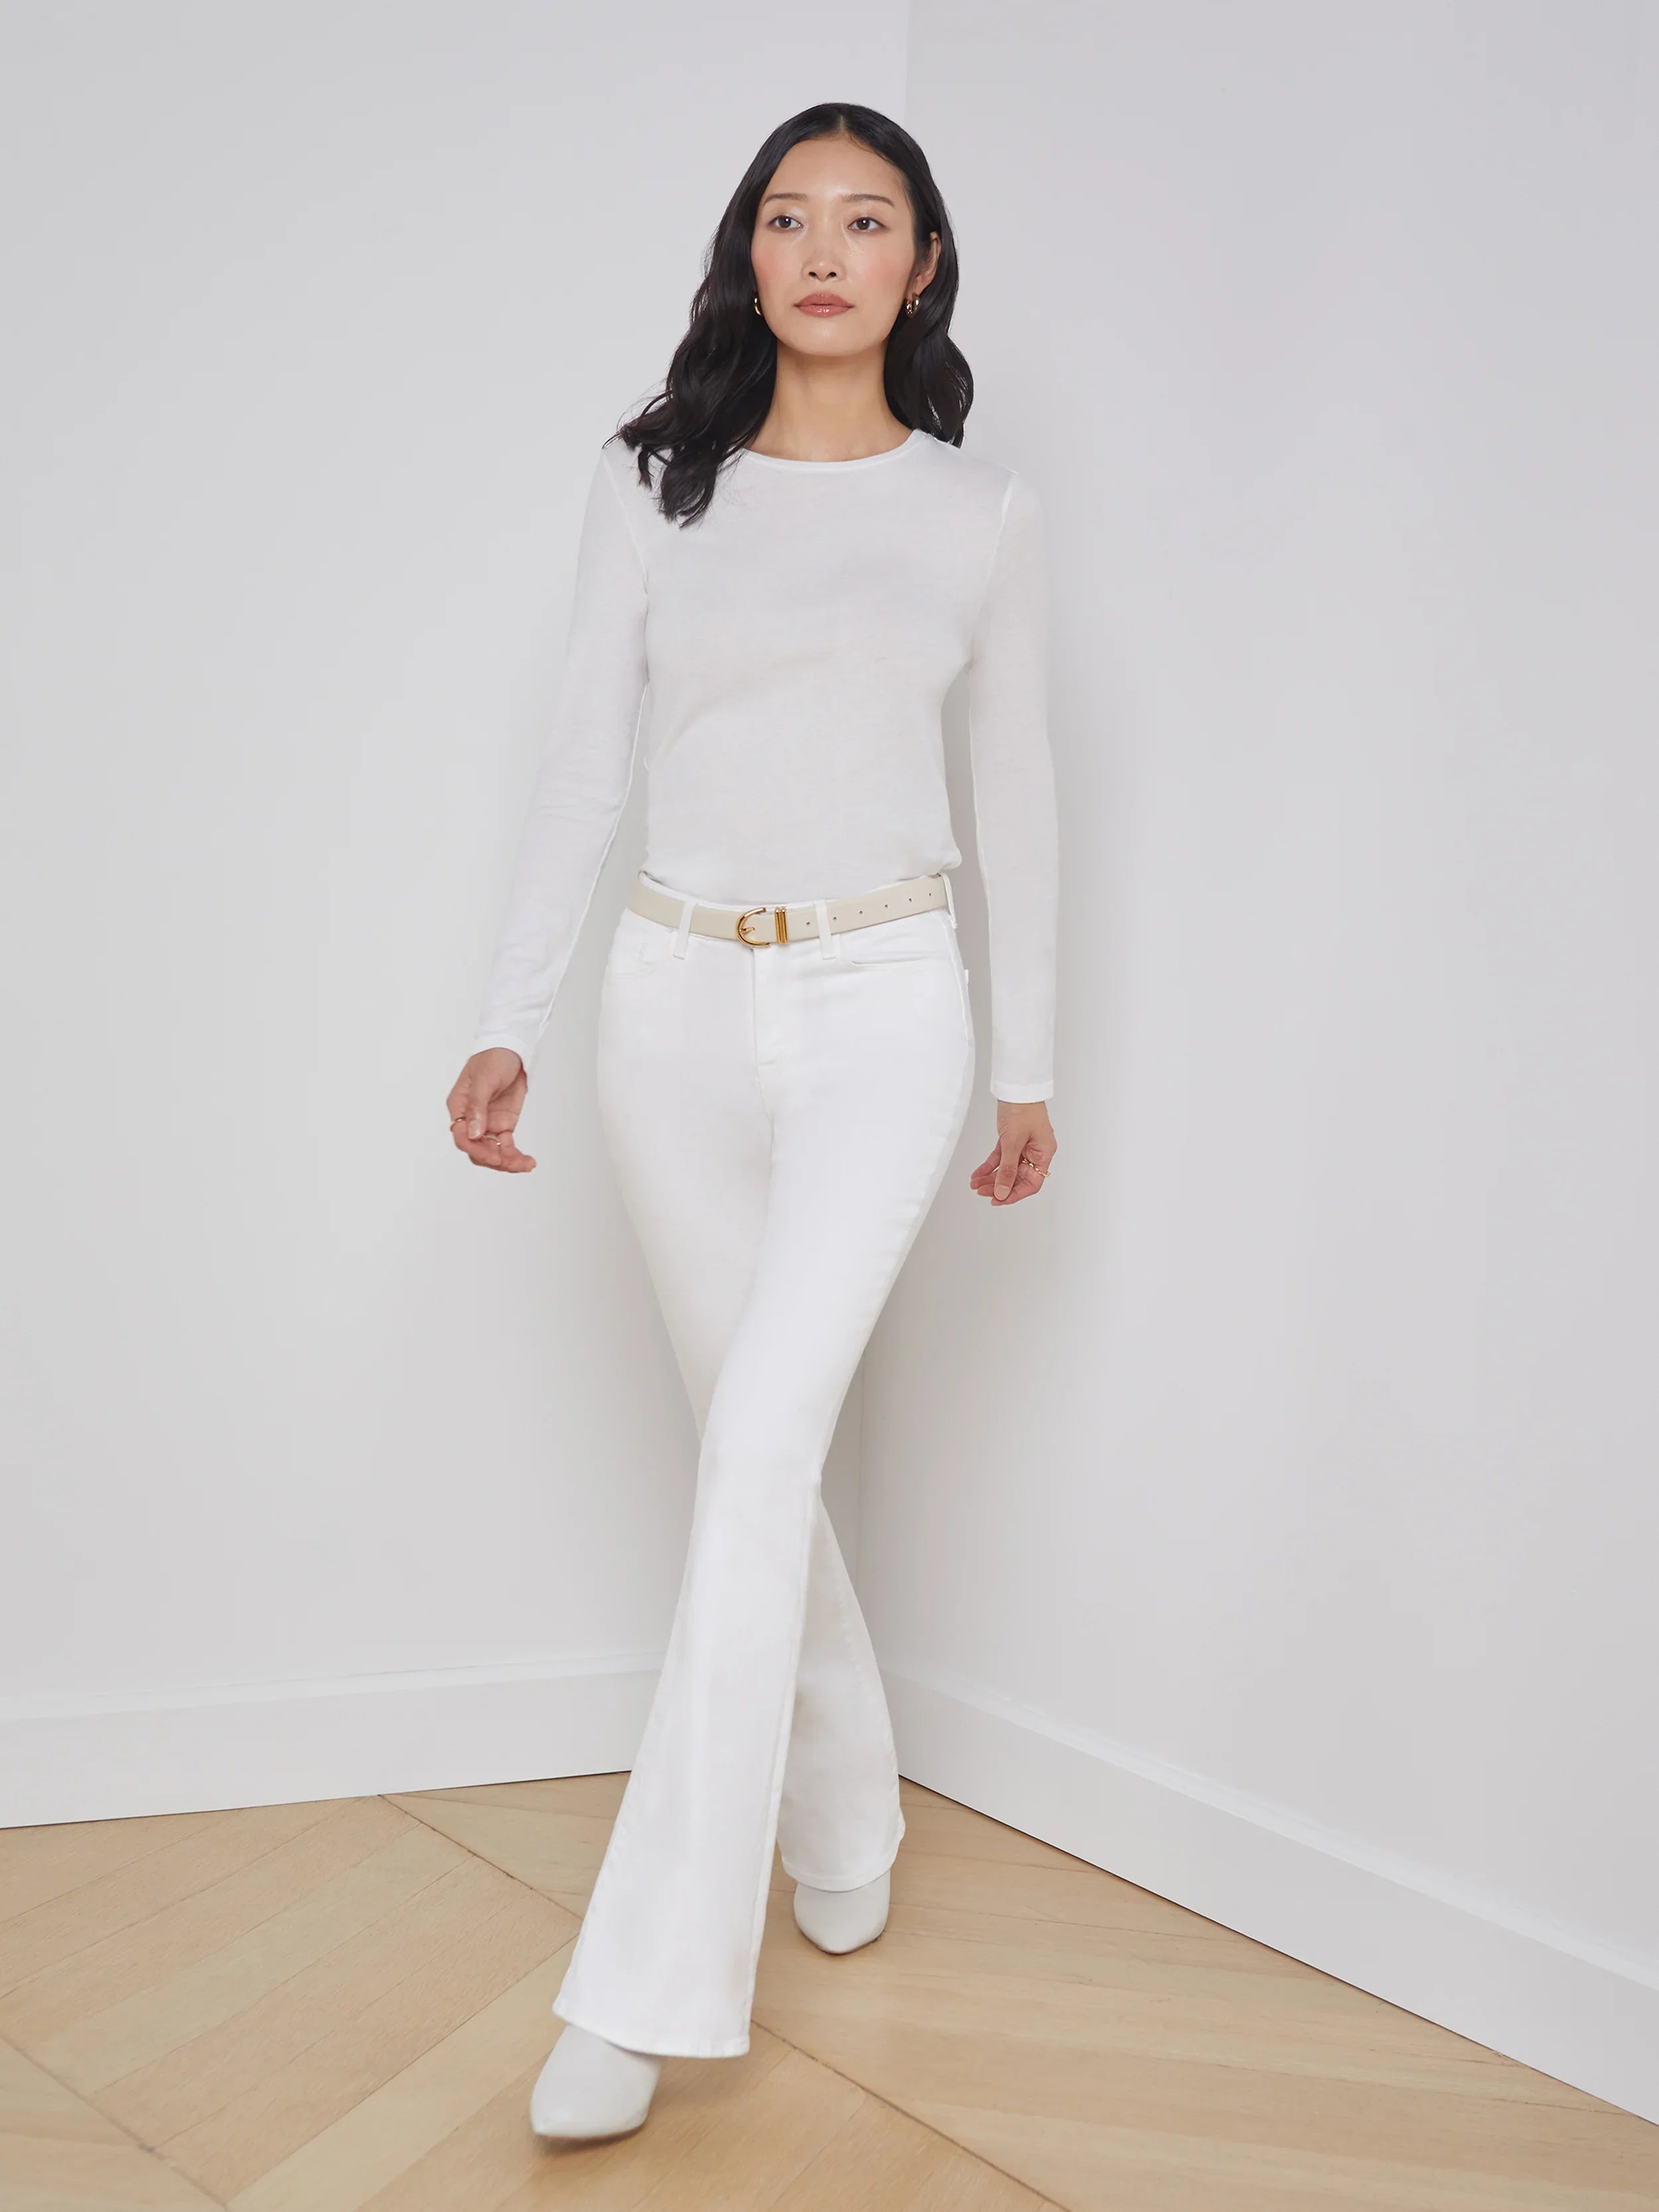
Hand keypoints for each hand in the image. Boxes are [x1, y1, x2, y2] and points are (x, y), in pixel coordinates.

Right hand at [446, 1049, 534, 1171]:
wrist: (511, 1050)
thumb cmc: (492, 1058)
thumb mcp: (484, 1080)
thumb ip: (477, 1106)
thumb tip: (473, 1133)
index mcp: (459, 1108)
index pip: (462, 1136)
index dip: (476, 1149)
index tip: (494, 1156)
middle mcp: (471, 1119)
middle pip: (477, 1149)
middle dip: (493, 1159)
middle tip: (510, 1163)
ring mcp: (488, 1123)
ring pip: (492, 1151)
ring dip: (507, 1161)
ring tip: (525, 1165)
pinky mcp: (503, 1125)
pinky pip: (507, 1146)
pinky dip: (515, 1156)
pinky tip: (528, 1162)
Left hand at [969, 1100, 1055, 1205]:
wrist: (1016, 1087)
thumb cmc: (1022, 1110)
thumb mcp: (1013, 1143)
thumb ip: (1007, 1170)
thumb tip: (1002, 1192)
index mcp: (1043, 1154)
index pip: (1032, 1183)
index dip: (1015, 1194)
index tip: (998, 1199)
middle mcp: (1035, 1152)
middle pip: (1017, 1177)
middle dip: (999, 1186)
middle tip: (981, 1192)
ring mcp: (1023, 1146)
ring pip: (1006, 1168)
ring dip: (991, 1177)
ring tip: (975, 1184)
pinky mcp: (1011, 1140)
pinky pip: (1000, 1158)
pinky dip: (989, 1166)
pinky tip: (977, 1174)